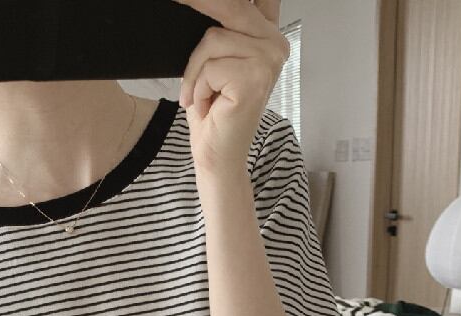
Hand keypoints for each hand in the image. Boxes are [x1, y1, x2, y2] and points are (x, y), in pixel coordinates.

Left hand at [173, 0, 289, 174]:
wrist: (215, 155)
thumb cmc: (212, 112)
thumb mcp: (214, 59)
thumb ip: (222, 25)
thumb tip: (212, 1)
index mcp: (267, 32)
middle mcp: (275, 42)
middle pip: (227, 7)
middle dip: (198, 8)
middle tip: (185, 39)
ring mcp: (269, 60)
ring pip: (212, 38)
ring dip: (195, 72)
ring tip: (202, 96)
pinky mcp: (254, 78)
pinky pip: (210, 63)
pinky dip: (198, 86)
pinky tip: (208, 105)